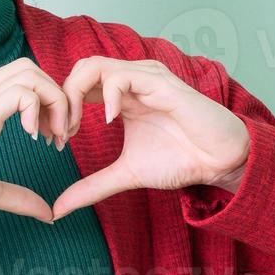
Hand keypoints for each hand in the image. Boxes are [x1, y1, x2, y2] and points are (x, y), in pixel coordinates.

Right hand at [0, 57, 72, 225]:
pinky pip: (23, 92)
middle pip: (29, 66)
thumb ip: (16, 195)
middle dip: (55, 96)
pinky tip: (34, 138)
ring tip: (51, 138)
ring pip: (30, 72)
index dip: (45, 102)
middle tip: (59, 136)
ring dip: (53, 102)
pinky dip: (39, 110)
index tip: (51, 139)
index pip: (19, 78)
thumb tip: (47, 214)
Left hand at [51, 57, 249, 221]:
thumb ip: (93, 186)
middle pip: (81, 67)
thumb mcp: (126, 174)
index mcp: (123, 94)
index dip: (60, 106)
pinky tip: (109, 121)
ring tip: (75, 128)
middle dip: (61, 98)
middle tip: (58, 132)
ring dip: (75, 96)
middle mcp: (133, 79)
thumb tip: (58, 209)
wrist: (219, 162)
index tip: (55, 139)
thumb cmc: (181, 160)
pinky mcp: (161, 83)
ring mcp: (146, 77)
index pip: (79, 82)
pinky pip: (122, 76)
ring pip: (94, 65)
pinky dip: (107, 95)